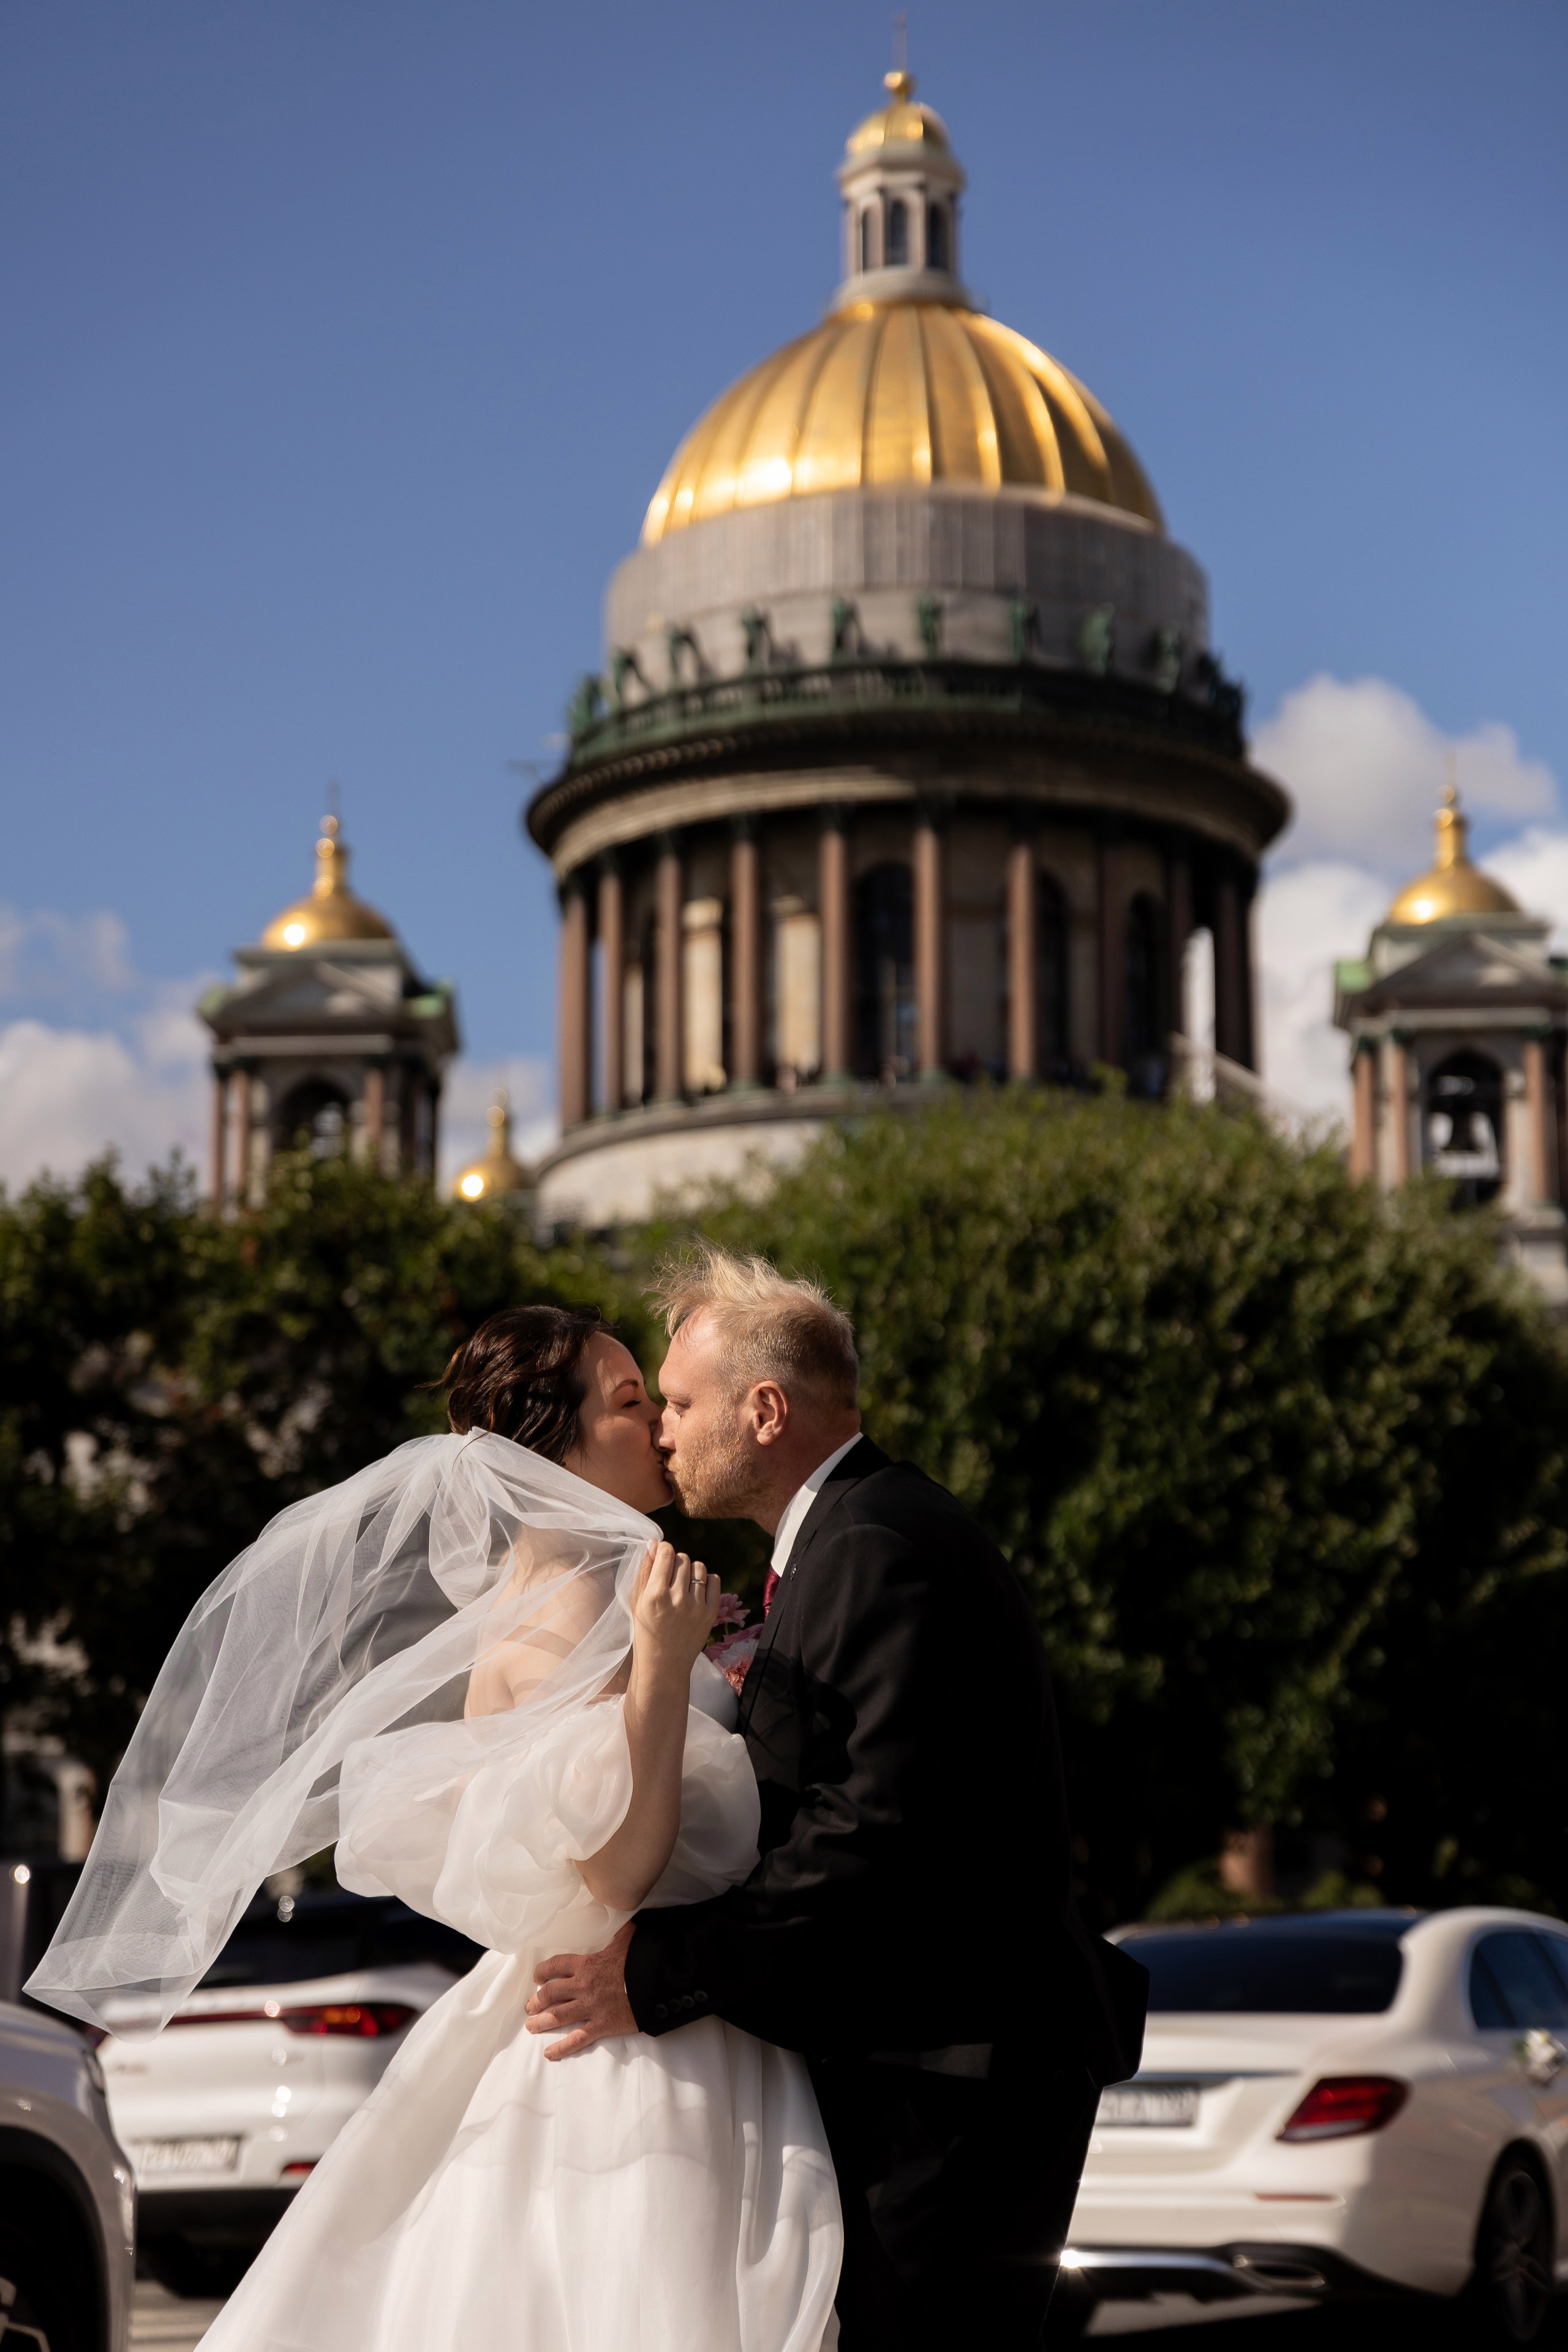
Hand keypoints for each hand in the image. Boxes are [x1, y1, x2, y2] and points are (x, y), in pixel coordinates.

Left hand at [526, 1922, 636, 2058]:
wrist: (657, 1982)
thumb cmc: (642, 1959)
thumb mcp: (629, 1938)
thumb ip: (620, 1930)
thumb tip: (623, 1913)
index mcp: (587, 1964)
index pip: (556, 1966)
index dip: (543, 1972)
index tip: (537, 1978)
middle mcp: (583, 1986)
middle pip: (551, 1994)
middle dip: (536, 2001)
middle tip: (529, 2007)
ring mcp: (590, 2007)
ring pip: (557, 2016)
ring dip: (541, 2022)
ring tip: (531, 2027)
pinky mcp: (601, 2025)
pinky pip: (577, 2039)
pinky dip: (562, 2048)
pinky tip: (549, 2053)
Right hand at [631, 1540, 718, 1680]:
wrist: (664, 1664)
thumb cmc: (646, 1631)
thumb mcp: (637, 1602)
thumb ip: (645, 1571)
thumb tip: (654, 1544)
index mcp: (655, 1595)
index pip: (666, 1553)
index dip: (663, 1549)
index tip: (662, 1554)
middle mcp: (677, 1598)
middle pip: (682, 1559)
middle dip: (675, 1563)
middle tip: (670, 1577)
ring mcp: (696, 1606)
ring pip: (699, 1567)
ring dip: (691, 1571)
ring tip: (683, 1585)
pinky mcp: (711, 1613)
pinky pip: (714, 1580)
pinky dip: (706, 1581)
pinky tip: (696, 1591)